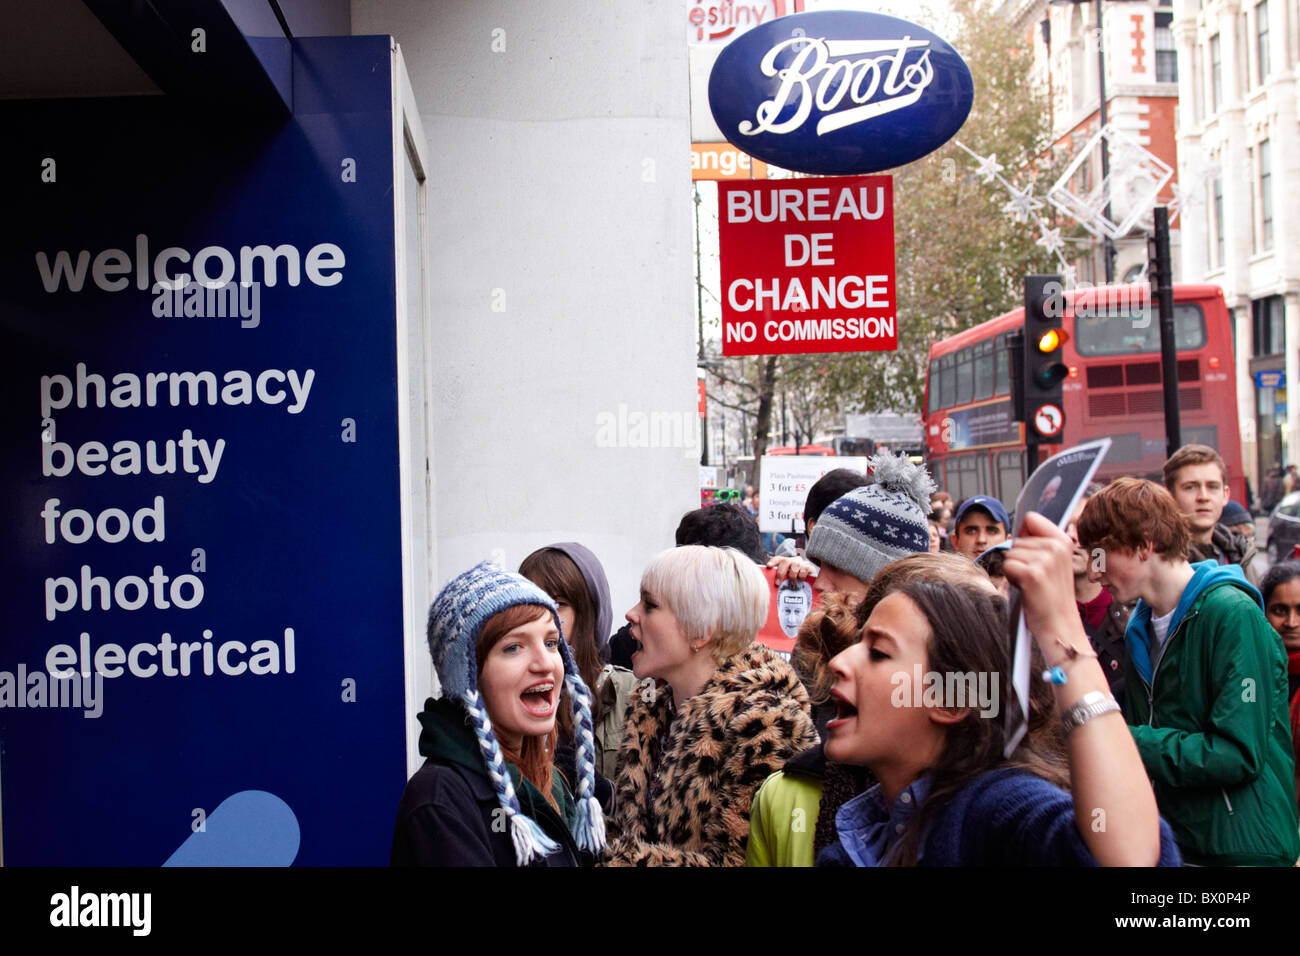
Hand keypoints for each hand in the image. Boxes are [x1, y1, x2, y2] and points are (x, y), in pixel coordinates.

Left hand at [766, 555, 816, 584]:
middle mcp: (793, 560)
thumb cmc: (796, 581)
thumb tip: (772, 586)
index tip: (768, 566)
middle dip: (780, 573)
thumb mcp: (787, 578)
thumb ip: (781, 578)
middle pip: (785, 562)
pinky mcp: (809, 567)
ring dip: (792, 576)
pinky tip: (801, 581)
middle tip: (778, 583)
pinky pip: (803, 571)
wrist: (811, 581)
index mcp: (786, 562)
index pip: (778, 559)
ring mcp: (801, 563)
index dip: (773, 562)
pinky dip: (801, 577)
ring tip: (792, 583)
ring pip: (794, 567)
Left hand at [1001, 511, 1086, 653]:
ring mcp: (1046, 560)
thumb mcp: (1053, 564)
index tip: (1030, 553)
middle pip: (1016, 539)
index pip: (1031, 518)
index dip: (1024, 534)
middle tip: (1034, 577)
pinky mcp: (1033, 574)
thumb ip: (1039, 544)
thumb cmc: (1051, 596)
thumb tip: (1017, 528)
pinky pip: (1007, 567)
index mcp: (1064, 541)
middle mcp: (1057, 547)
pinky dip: (1011, 579)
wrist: (1061, 626)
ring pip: (1010, 554)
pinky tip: (1026, 589)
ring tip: (1032, 584)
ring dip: (1015, 570)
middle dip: (1018, 558)